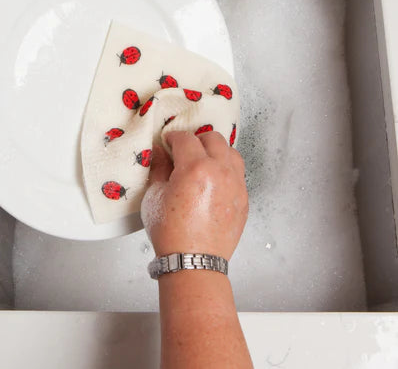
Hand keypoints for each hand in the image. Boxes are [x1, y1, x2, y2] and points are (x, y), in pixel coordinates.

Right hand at [141, 130, 247, 259]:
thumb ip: (158, 168)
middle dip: (196, 139)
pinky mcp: (243, 199)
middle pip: (213, 138)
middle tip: (184, 149)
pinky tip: (213, 180)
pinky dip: (226, 169)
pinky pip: (238, 173)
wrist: (193, 261)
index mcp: (195, 168)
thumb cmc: (171, 232)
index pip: (186, 139)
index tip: (168, 142)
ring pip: (231, 152)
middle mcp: (220, 172)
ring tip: (203, 161)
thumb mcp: (154, 196)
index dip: (173, 137)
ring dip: (216, 151)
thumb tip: (159, 151)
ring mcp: (236, 185)